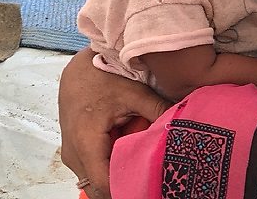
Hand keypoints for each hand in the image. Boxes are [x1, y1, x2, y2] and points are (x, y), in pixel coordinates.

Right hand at [58, 49, 169, 198]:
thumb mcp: (134, 93)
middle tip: (153, 182)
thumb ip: (158, 110)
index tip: (151, 187)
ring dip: (118, 178)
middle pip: (99, 188)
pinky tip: (131, 161)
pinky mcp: (77, 153)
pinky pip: (94, 171)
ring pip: (96, 182)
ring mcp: (73, 156)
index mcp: (85, 141)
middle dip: (126, 186)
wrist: (79, 69)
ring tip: (145, 172)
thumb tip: (183, 125)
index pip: (104, 183)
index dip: (128, 188)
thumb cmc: (102, 78)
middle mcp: (74, 154)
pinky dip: (112, 169)